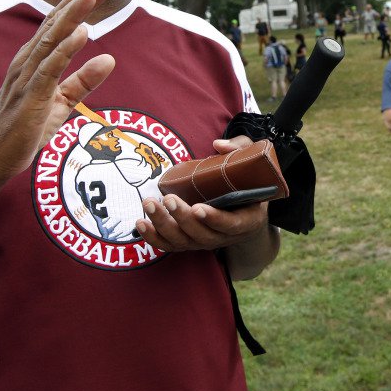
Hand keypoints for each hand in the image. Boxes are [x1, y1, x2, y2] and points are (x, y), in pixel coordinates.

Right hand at [0, 0, 116, 183]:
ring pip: (52, 39)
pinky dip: (66, 49)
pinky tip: (82, 33)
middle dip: (80, 0)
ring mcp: (26, 78)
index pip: (57, 25)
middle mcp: (27, 62)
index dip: (77, 3)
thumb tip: (110, 58)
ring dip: (73, 14)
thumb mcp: (61, 103)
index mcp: (33, 60)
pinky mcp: (30, 97)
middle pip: (56, 24)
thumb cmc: (23, 130)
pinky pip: (50, 68)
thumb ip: (84, 81)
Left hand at [136, 135, 269, 251]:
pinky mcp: (189, 242)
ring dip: (163, 225)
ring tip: (149, 203)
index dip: (214, 219)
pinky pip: (170, 245)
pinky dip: (154, 237)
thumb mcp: (250, 164)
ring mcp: (205, 242)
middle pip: (202, 235)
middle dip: (182, 218)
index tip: (197, 207)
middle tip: (168, 198)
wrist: (245, 210)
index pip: (230, 225)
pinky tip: (140, 223)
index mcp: (246, 220)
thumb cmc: (247, 183)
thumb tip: (218, 144)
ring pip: (183, 240)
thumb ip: (239, 151)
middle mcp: (225, 236)